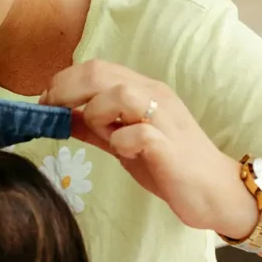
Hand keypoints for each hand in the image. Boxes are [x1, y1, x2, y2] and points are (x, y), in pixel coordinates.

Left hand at [40, 60, 257, 238]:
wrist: (216, 193)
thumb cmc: (170, 166)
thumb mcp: (123, 144)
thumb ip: (95, 129)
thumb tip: (61, 118)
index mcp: (142, 91)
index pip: (95, 68)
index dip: (63, 82)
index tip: (44, 103)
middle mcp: (154, 95)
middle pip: (100, 73)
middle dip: (66, 90)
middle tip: (51, 113)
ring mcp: (164, 118)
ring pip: (119, 93)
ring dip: (97, 113)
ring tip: (102, 135)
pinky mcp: (170, 145)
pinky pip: (138, 132)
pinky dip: (122, 140)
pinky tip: (124, 152)